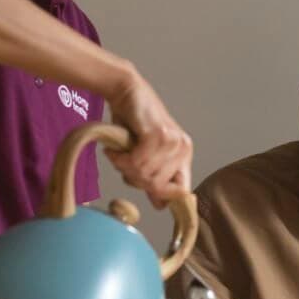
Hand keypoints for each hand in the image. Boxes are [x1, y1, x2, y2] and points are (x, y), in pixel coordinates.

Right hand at [103, 72, 192, 207]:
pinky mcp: (158, 134)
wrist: (126, 92)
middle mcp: (183, 149)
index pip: (181, 191)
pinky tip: (115, 149)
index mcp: (184, 155)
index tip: (146, 191)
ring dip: (124, 167)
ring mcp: (173, 141)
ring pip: (145, 175)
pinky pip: (137, 163)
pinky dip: (120, 159)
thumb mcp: (145, 155)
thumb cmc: (133, 123)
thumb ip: (154, 178)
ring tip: (119, 153)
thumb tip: (160, 205)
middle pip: (157, 187)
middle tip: (124, 162)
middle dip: (135, 179)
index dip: (163, 197)